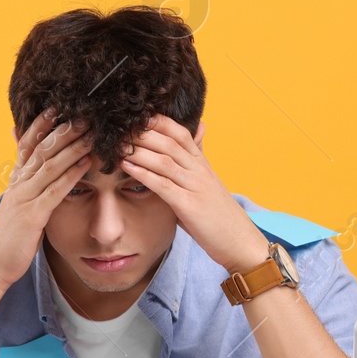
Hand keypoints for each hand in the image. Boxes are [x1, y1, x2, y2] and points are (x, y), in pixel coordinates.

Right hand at [0, 109, 93, 287]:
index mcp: (16, 180)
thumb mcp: (17, 204)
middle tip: (84, 113)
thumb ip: (26, 184)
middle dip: (64, 129)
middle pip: (43, 149)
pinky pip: (55, 190)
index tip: (58, 107)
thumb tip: (32, 168)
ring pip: (50, 165)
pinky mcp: (32, 215)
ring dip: (73, 147)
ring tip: (92, 133)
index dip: (42, 124)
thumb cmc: (10, 236)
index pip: (28, 144)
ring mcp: (24, 198)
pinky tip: (86, 164)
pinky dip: (71, 175)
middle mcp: (19, 184)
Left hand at [119, 115, 269, 274]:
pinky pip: (162, 185)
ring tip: (117, 145)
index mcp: (202, 164)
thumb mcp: (207, 183)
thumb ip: (197, 159)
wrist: (239, 241)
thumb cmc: (219, 214)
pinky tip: (126, 167)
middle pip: (169, 143)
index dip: (159, 122)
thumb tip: (199, 131)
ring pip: (164, 161)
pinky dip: (142, 174)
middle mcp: (199, 171)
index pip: (181, 133)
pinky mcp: (189, 205)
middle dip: (143, 133)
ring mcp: (195, 186)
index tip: (138, 115)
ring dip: (138, 151)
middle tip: (119, 128)